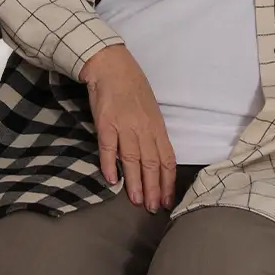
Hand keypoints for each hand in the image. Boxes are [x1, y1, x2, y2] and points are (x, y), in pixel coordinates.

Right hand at [81, 45, 176, 210]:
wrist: (111, 65)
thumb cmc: (132, 87)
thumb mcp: (150, 110)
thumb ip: (152, 133)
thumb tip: (154, 159)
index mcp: (156, 125)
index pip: (166, 158)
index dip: (168, 181)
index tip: (168, 199)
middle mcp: (143, 128)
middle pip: (151, 163)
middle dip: (154, 188)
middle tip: (154, 208)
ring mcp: (124, 125)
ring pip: (132, 159)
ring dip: (135, 183)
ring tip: (138, 202)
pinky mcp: (105, 122)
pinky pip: (108, 147)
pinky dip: (110, 164)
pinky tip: (112, 180)